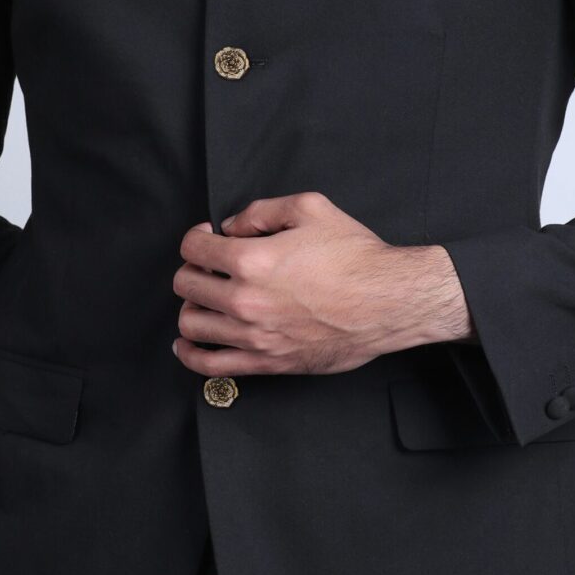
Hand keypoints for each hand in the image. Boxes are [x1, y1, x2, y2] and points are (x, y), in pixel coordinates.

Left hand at [171, 191, 459, 376]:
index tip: (208, 235)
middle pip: (187, 285)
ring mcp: (254, 336)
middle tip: (210, 264)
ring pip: (192, 325)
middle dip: (193, 268)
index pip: (194, 248)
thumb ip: (261, 211)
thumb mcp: (310, 208)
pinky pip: (211, 366)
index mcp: (251, 260)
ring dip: (191, 306)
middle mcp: (246, 301)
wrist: (387, 301)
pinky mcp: (268, 362)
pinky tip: (188, 342)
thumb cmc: (355, 255)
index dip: (197, 236)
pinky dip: (191, 354)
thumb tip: (232, 226)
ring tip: (206, 297)